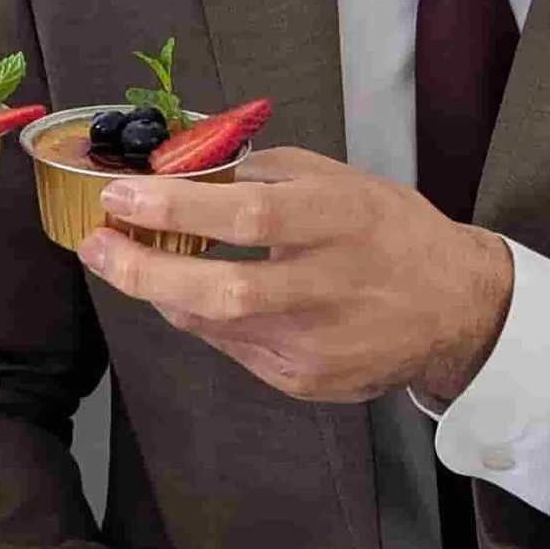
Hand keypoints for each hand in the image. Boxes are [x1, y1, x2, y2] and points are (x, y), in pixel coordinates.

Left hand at [77, 149, 512, 405]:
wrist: (454, 305)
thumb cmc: (387, 230)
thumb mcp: (337, 179)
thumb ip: (260, 174)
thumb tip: (177, 169)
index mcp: (340, 219)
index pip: (248, 217)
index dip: (176, 210)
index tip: (121, 195)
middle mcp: (331, 286)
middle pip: (223, 290)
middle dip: (142, 270)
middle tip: (95, 244)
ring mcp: (319, 342)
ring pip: (215, 324)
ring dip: (159, 292)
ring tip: (127, 262)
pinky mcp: (308, 379)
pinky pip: (233, 347)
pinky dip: (203, 316)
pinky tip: (192, 294)